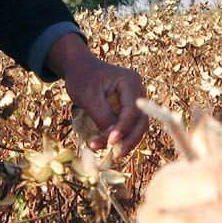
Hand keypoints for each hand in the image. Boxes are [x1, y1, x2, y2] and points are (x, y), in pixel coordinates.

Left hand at [48, 34, 148, 151]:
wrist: (80, 68)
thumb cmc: (82, 78)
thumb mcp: (88, 96)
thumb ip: (102, 116)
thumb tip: (112, 139)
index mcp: (130, 82)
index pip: (132, 111)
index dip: (123, 128)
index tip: (111, 141)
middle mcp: (138, 91)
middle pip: (141, 121)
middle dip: (130, 139)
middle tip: (116, 154)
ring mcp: (134, 101)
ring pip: (137, 127)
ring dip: (125, 141)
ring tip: (109, 154)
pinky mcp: (128, 109)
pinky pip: (128, 126)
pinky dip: (119, 137)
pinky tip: (104, 144)